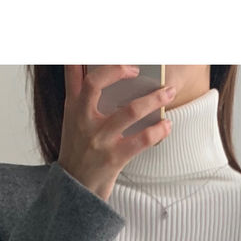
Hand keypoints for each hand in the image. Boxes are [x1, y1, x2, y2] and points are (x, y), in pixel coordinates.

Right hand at [58, 65, 176, 201]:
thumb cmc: (80, 153)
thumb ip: (82, 98)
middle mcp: (82, 121)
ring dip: (154, 99)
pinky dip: (158, 130)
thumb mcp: (73, 123)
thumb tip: (100, 73)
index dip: (83, 56)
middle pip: (95, 83)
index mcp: (72, 108)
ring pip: (128, 111)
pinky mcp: (114, 158)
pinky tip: (166, 125)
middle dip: (118, 70)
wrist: (75, 191)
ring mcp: (98, 140)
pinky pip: (142, 140)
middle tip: (137, 69)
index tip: (100, 48)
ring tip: (169, 93)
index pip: (73, 74)